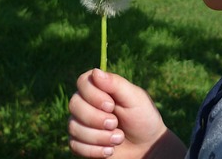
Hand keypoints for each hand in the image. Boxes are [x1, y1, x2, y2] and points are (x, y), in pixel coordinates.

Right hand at [68, 68, 185, 157]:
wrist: (146, 147)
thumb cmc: (143, 118)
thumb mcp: (135, 98)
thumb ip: (116, 84)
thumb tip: (95, 71)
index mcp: (100, 87)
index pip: (82, 82)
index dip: (93, 95)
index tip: (111, 105)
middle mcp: (86, 103)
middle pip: (74, 105)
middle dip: (96, 118)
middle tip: (115, 124)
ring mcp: (81, 123)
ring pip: (74, 127)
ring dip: (98, 137)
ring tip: (118, 138)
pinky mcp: (80, 142)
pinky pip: (75, 145)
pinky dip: (94, 151)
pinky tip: (109, 151)